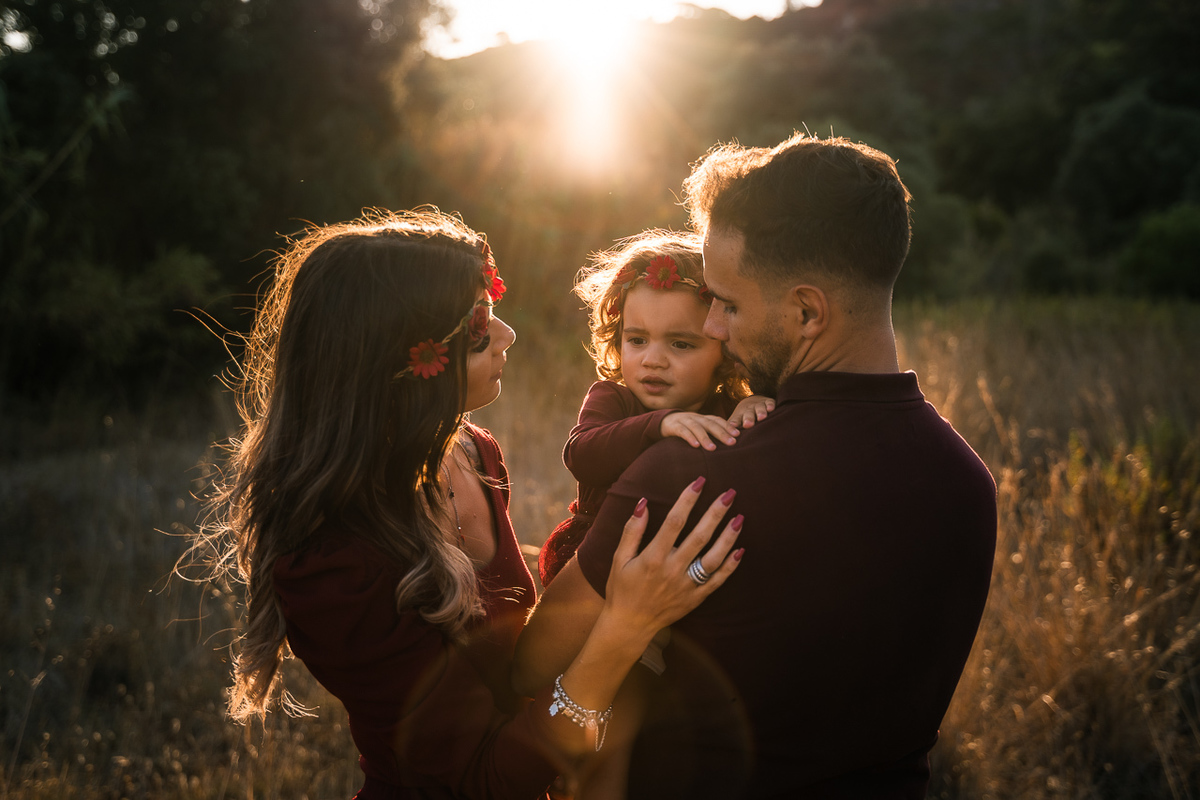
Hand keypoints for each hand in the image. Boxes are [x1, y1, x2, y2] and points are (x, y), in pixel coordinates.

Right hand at [603, 478, 743, 637]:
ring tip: (740, 518)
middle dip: (716, 513)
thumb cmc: (622, 589)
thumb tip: (643, 504)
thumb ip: (632, 531)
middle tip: (730, 494)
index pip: (674, 522)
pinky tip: (740, 550)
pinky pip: (717, 581)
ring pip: (713, 558)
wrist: (630, 625)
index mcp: (653, 557)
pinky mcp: (695, 598)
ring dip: (728, 537)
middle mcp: (673, 570)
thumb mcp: (619, 559)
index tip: (699, 482)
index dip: (688, 500)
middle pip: (699, 536)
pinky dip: (730, 566)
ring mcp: (686, 585)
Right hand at [661, 411, 738, 449]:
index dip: (728, 426)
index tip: (738, 435)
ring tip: (712, 448)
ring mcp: (684, 421)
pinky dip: (689, 437)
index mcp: (703, 418)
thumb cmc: (686, 427)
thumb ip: (710, 432)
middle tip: (731, 442)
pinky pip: (682, 431)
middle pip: (710, 424)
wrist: (664, 420)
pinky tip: (695, 446)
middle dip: (721, 433)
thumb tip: (729, 442)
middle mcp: (696, 418)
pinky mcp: (674, 426)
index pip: (717, 420)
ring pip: (696, 427)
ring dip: (705, 437)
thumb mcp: (699, 427)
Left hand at [729, 395, 774, 428]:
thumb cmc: (744, 417)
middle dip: (748, 419)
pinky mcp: (768, 402)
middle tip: (747, 424)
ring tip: (761, 417)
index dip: (735, 423)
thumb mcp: (737, 422)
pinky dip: (770, 405)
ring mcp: (758, 405)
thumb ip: (732, 431)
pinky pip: (769, 403)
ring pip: (759, 408)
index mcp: (739, 415)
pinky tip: (770, 409)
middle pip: (747, 414)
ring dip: (760, 412)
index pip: (736, 419)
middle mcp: (748, 410)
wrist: (752, 401)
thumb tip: (726, 445)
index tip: (733, 427)